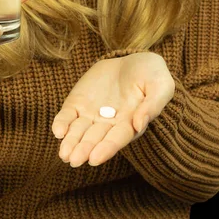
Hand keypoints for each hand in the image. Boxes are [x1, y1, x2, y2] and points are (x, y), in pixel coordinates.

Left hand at [51, 52, 174, 167]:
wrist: (132, 59)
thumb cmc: (151, 73)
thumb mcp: (161, 84)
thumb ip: (153, 104)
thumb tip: (139, 124)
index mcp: (130, 123)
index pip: (117, 139)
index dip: (106, 148)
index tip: (95, 158)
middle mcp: (109, 124)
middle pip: (95, 139)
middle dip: (84, 149)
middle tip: (75, 160)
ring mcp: (91, 114)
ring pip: (79, 132)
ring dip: (71, 142)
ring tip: (64, 153)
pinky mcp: (78, 103)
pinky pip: (67, 116)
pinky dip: (61, 123)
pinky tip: (58, 131)